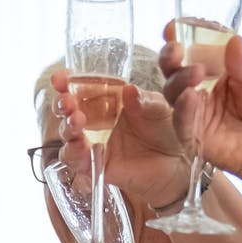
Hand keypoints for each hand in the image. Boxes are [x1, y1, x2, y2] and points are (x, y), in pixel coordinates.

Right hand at [50, 69, 189, 206]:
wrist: (181, 164)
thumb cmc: (171, 131)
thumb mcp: (163, 110)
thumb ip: (148, 101)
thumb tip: (129, 91)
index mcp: (110, 99)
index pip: (82, 86)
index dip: (68, 81)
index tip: (61, 77)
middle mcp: (97, 119)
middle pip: (68, 109)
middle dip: (62, 103)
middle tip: (66, 99)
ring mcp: (95, 142)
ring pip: (69, 133)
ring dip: (67, 125)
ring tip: (76, 119)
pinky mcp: (97, 165)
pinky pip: (78, 160)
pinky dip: (74, 152)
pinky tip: (80, 145)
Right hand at [174, 37, 241, 208]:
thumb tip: (233, 41)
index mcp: (218, 66)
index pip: (196, 44)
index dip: (185, 33)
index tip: (179, 25)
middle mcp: (202, 85)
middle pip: (175, 65)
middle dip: (171, 54)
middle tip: (177, 48)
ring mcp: (196, 110)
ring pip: (173, 90)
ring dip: (180, 78)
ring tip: (196, 73)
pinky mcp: (194, 134)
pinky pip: (181, 119)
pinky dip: (183, 107)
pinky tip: (190, 96)